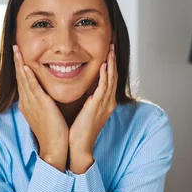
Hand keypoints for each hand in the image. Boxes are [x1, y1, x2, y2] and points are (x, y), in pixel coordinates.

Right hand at [13, 45, 68, 171]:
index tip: (18, 55)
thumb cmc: (54, 133)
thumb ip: (45, 103)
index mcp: (28, 104)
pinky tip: (26, 67)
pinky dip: (28, 76)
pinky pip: (32, 88)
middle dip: (17, 62)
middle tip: (13, 47)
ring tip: (16, 50)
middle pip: (20, 78)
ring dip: (20, 64)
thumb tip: (48, 95)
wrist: (54, 148)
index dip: (20, 68)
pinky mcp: (40, 106)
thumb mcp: (47, 114)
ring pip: (24, 80)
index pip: (23, 82)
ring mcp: (31, 104)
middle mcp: (27, 102)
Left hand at [69, 45, 117, 173]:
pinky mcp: (98, 107)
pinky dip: (105, 75)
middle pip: (113, 76)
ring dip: (111, 63)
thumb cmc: (78, 131)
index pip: (109, 79)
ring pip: (111, 79)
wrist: (77, 146)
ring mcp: (104, 104)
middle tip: (112, 45)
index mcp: (104, 103)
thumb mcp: (84, 110)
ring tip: (110, 49)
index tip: (108, 51)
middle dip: (113, 59)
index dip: (110, 64)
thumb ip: (86, 99)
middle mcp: (108, 102)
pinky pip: (104, 88)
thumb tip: (83, 89)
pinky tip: (104, 65)